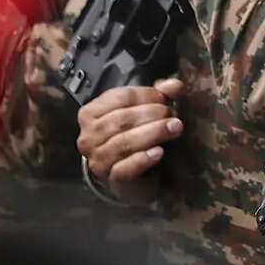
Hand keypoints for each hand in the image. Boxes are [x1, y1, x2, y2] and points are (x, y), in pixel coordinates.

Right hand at [75, 78, 184, 204]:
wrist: (128, 175)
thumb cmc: (132, 137)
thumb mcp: (141, 112)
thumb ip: (158, 95)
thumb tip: (175, 85)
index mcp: (91, 113)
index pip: (120, 97)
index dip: (147, 95)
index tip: (167, 98)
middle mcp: (89, 136)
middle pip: (122, 120)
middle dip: (152, 114)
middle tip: (173, 115)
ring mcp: (97, 159)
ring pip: (124, 143)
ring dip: (153, 133)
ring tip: (174, 129)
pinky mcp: (110, 179)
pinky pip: (125, 168)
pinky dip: (143, 159)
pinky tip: (159, 152)